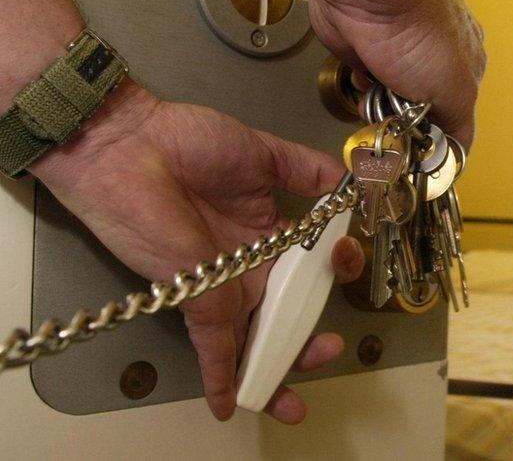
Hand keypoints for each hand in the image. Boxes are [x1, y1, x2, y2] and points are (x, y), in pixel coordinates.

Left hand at [31, 82, 364, 423]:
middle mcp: (246, 266)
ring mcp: (221, 285)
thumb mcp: (263, 153)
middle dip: (310, 343)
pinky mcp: (197, 298)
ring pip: (255, 339)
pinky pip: (214, 348)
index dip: (335, 272)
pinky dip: (224, 379)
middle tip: (329, 347)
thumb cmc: (188, 141)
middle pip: (284, 316)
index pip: (308, 269)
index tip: (345, 257)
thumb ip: (308, 170)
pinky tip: (232, 404)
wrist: (130, 143)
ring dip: (278, 370)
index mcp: (266, 234)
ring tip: (297, 397)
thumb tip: (349, 184)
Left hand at [307, 0, 485, 149]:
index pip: (457, 120)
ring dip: (382, 109)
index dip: (439, 141)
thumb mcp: (457, 92)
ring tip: (379, 100)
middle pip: (422, 114)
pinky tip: (365, 80)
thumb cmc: (417, 27)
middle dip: (408, 126)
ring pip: (391, 103)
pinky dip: (362, 89)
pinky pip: (364, 85)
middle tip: (399, 125)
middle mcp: (435, 61)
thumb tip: (459, 156)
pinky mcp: (367, 51)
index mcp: (467, 68)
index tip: (424, 157)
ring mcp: (399, 56)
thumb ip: (460, 128)